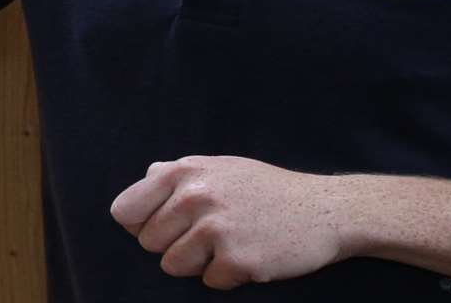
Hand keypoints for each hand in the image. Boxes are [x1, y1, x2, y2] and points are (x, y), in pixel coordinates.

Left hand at [111, 156, 350, 288]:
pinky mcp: (238, 260)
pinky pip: (208, 282)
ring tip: (227, 244)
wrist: (324, 209)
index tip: (162, 227)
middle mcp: (196, 196)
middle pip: (148, 243)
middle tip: (207, 236)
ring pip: (172, 266)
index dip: (139, 224)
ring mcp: (216, 228)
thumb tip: (143, 179)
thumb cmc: (265, 189)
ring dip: (197, 264)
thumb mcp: (220, 167)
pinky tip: (249, 255)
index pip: (125, 211)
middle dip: (173, 245)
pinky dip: (227, 276)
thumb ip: (178, 173)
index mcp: (184, 171)